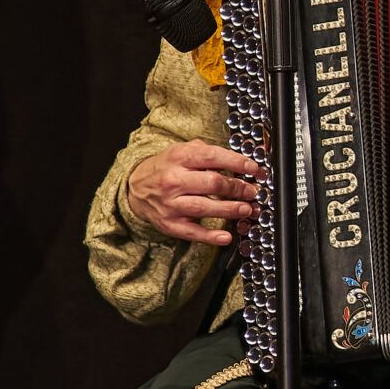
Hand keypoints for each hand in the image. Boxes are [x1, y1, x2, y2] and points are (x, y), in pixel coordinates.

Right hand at [124, 139, 260, 246]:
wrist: (135, 188)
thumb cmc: (166, 168)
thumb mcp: (182, 151)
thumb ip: (206, 152)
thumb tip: (239, 160)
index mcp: (179, 158)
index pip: (212, 157)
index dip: (237, 162)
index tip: (254, 168)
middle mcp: (173, 180)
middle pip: (211, 183)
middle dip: (237, 188)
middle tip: (252, 191)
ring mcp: (171, 204)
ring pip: (204, 208)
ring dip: (230, 209)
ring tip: (247, 209)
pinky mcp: (170, 223)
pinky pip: (192, 232)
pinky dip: (211, 236)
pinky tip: (226, 237)